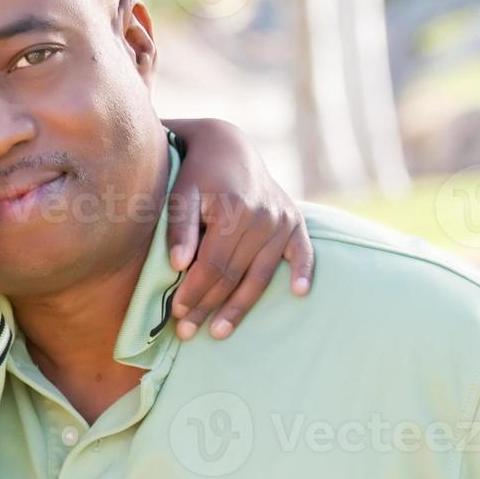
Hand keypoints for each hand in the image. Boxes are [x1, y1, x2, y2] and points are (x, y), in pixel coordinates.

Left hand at [164, 119, 314, 340]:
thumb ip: (179, 227)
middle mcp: (263, 218)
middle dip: (209, 307)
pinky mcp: (295, 220)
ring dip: (241, 306)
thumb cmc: (194, 174)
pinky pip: (303, 251)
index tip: (176, 314)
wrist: (227, 145)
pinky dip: (302, 271)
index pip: (212, 265)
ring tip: (220, 332)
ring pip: (260, 274)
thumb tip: (177, 265)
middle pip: (234, 275)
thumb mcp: (179, 194)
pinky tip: (299, 293)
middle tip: (187, 333)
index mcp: (233, 212)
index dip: (194, 292)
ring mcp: (282, 220)